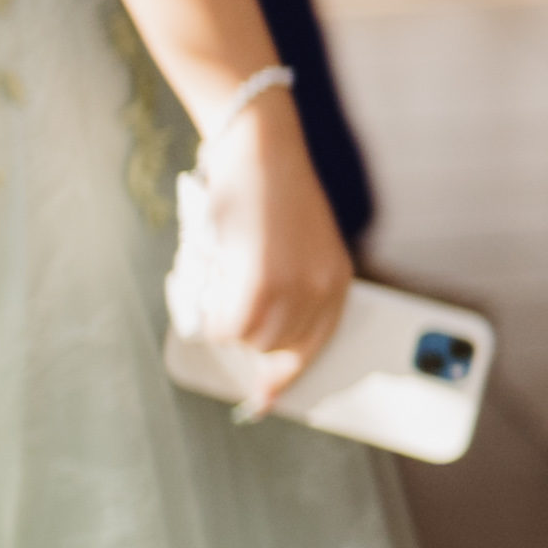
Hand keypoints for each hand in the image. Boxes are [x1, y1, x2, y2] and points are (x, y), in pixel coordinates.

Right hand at [189, 98, 352, 390]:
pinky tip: (211, 279)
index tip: (262, 399)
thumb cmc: (264, 191)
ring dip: (226, 317)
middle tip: (225, 292)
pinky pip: (227, 328)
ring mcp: (295, 290)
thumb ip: (282, 286)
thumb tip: (252, 333)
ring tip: (219, 274)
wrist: (260, 147)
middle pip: (275, 347)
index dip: (286, 375)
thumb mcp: (288, 244)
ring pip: (250, 340)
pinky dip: (211, 312)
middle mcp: (323, 290)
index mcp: (336, 280)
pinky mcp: (262, 285)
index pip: (315, 345)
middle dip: (245, 329)